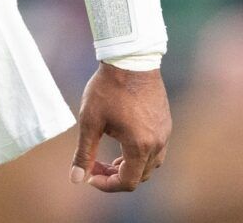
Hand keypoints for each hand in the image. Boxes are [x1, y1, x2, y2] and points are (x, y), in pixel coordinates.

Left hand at [70, 62, 170, 192]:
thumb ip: (84, 153)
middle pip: (141, 175)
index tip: (90, 175)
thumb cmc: (108, 88)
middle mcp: (158, 143)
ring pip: (151, 163)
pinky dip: (140, 153)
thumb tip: (76, 179)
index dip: (107, 185)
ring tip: (110, 158)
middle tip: (95, 166)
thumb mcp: (90, 122)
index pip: (128, 182)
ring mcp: (165, 131)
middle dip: (116, 176)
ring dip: (130, 166)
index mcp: (140, 146)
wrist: (130, 58)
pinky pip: (156, 148)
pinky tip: (123, 140)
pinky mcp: (165, 121)